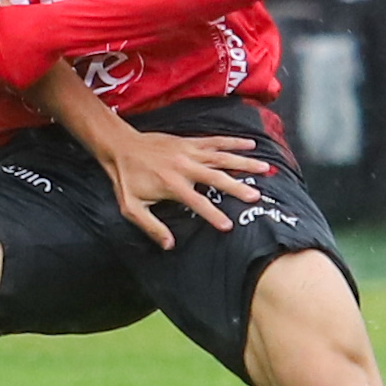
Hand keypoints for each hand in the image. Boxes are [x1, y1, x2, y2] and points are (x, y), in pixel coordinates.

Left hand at [100, 130, 271, 249]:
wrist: (120, 146)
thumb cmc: (126, 178)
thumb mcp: (132, 207)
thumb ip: (151, 226)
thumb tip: (169, 244)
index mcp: (172, 185)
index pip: (198, 203)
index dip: (213, 215)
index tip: (228, 226)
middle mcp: (184, 167)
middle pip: (217, 178)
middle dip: (238, 187)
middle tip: (256, 196)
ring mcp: (189, 152)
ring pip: (222, 157)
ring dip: (245, 162)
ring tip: (265, 167)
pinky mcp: (190, 141)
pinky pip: (216, 141)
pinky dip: (234, 141)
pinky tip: (250, 144)